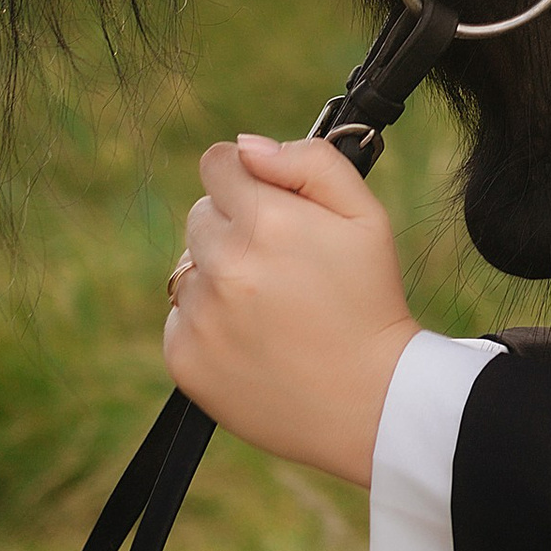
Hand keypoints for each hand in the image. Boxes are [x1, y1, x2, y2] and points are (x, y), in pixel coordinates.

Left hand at [162, 132, 421, 486]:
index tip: (266, 201)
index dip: (245, 177)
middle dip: (235, 228)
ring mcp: (199, 314)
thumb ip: (310, 162)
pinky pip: (180, 317)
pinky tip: (254, 340)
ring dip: (220, 276)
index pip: (217, 163)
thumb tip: (247, 146)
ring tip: (272, 309)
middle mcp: (223, 264)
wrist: (369, 403)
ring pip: (189, 268)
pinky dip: (209, 324)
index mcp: (266, 220)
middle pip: (201, 214)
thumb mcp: (366, 217)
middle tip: (282, 265)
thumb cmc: (370, 302)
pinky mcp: (183, 357)